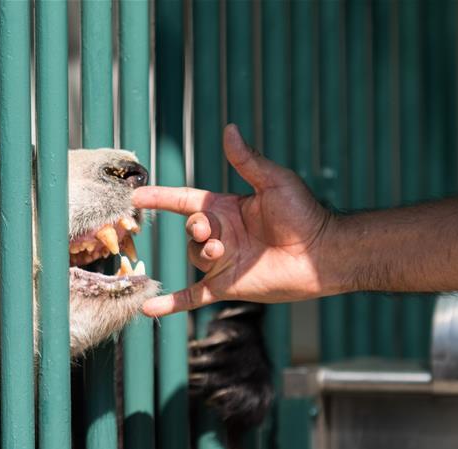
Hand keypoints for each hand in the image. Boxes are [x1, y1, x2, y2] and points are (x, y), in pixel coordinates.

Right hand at [132, 124, 333, 316]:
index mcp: (226, 209)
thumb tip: (230, 129)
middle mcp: (221, 234)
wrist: (321, 253)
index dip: (160, 198)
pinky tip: (148, 308)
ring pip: (193, 256)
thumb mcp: (273, 181)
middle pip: (190, 229)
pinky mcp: (226, 286)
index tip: (135, 197)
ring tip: (221, 251)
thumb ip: (247, 160)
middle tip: (210, 231)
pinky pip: (192, 297)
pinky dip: (170, 304)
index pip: (183, 200)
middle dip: (196, 228)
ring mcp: (222, 262)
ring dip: (202, 252)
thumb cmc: (304, 214)